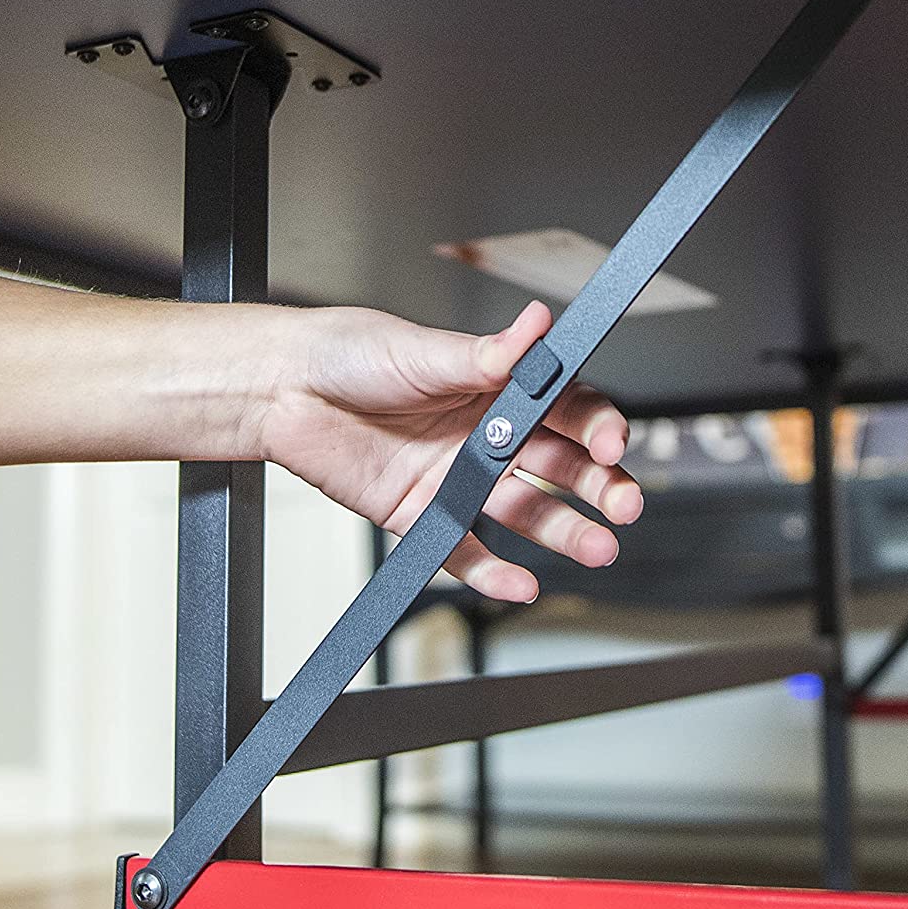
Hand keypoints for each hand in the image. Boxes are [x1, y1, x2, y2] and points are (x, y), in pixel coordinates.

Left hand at [260, 301, 643, 601]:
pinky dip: (494, 569)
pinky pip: (465, 549)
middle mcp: (485, 434)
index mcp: (496, 387)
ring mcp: (457, 477)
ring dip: (564, 531)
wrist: (283, 391)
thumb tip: (537, 326)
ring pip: (525, 511)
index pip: (567, 409)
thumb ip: (484, 354)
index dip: (596, 426)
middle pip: (559, 466)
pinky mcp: (422, 514)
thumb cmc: (350, 355)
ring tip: (597, 549)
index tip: (611, 443)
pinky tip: (521, 582)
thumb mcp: (421, 350)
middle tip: (624, 505)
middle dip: (598, 487)